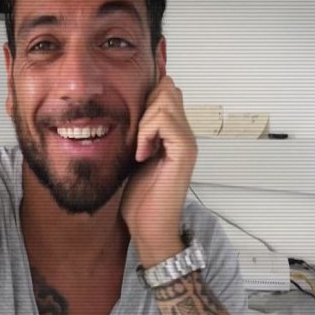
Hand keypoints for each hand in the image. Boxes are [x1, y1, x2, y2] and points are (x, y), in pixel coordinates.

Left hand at [121, 76, 196, 267]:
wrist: (149, 226)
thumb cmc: (142, 198)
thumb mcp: (135, 156)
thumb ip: (139, 134)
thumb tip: (126, 113)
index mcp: (174, 133)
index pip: (166, 90)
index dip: (146, 96)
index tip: (130, 122)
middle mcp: (185, 134)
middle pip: (168, 89)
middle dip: (145, 104)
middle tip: (136, 135)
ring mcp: (187, 142)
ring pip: (166, 100)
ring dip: (144, 120)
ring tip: (139, 147)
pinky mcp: (185, 152)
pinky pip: (165, 121)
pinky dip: (147, 132)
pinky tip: (141, 154)